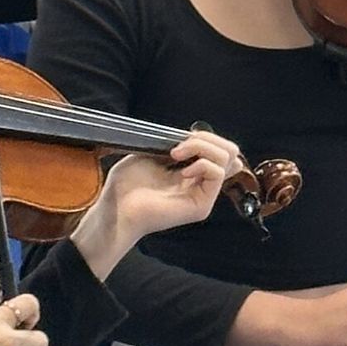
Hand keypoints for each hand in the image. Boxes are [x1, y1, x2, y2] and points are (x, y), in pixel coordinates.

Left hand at [73, 132, 248, 275]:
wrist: (116, 208)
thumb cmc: (127, 184)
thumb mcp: (152, 152)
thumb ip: (177, 144)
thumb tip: (197, 137)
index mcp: (191, 171)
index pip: (219, 150)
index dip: (207, 137)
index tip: (182, 137)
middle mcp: (200, 183)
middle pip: (230, 152)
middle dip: (208, 139)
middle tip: (181, 144)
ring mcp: (203, 195)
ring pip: (228, 158)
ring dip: (201, 148)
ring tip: (176, 155)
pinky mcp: (202, 205)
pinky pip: (217, 173)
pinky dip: (202, 164)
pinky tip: (182, 171)